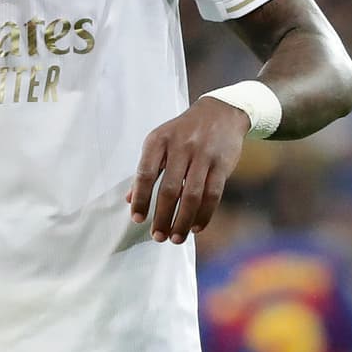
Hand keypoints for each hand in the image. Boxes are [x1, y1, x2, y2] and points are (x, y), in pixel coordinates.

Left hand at [126, 97, 249, 243]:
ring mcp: (203, 156)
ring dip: (183, 221)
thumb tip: (130, 199)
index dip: (141, 199)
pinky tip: (195, 227)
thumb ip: (146, 170)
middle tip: (157, 236)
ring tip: (176, 238)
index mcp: (158, 141)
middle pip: (170, 190)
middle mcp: (180, 147)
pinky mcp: (222, 164)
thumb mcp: (159, 142)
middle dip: (162, 217)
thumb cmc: (183, 132)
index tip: (137, 219)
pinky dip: (204, 214)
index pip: (145, 174)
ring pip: (192, 196)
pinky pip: (213, 194)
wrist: (220, 113)